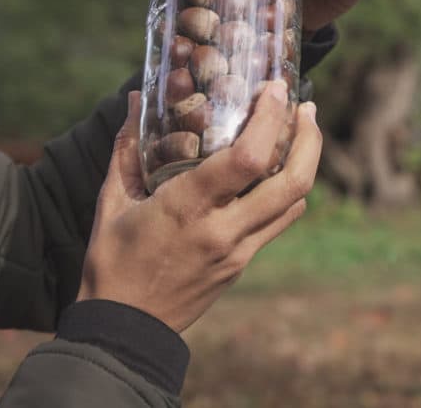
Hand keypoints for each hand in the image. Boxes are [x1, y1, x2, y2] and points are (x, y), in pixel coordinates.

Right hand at [77, 81, 321, 332]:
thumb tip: (136, 98)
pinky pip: (278, 222)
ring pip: (294, 202)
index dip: (270, 120)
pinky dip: (287, 192)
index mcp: (187, 209)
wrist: (125, 331)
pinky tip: (277, 171)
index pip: (248, 159)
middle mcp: (222, 230)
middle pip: (291, 181)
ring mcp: (238, 251)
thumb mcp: (111, 202)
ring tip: (300, 131)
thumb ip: (126, 147)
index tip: (275, 90)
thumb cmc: (112, 263)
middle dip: (308, 138)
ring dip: (305, 163)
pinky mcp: (242, 264)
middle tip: (305, 107)